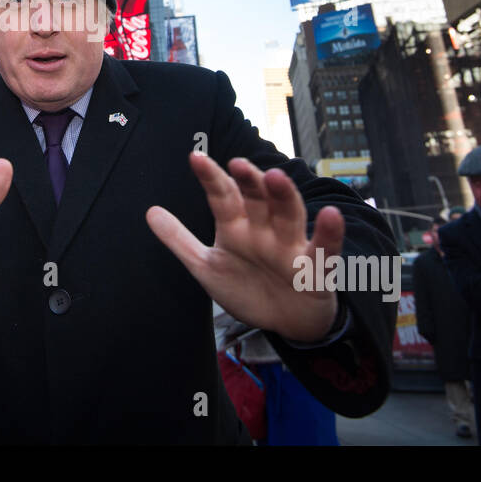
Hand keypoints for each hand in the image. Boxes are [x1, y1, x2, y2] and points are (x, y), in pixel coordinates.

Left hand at [147, 154, 343, 343]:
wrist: (287, 323)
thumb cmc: (249, 288)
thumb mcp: (207, 267)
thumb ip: (180, 240)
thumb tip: (150, 212)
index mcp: (237, 227)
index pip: (224, 197)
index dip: (211, 179)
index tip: (195, 158)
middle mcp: (264, 230)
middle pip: (258, 199)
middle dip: (250, 181)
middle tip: (238, 164)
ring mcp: (291, 246)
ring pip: (289, 214)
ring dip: (283, 195)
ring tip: (275, 177)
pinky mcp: (316, 267)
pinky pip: (324, 248)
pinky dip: (328, 233)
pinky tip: (330, 216)